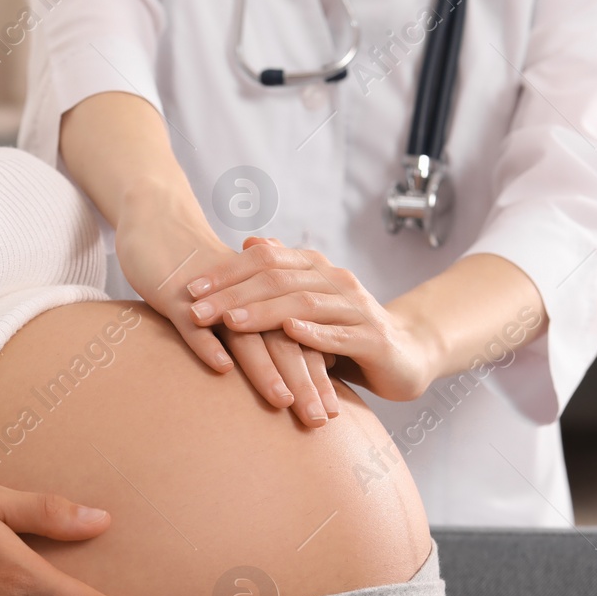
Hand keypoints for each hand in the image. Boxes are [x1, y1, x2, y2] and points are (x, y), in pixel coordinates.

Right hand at [112, 190, 337, 424]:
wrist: (158, 223)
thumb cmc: (195, 270)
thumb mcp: (233, 299)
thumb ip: (260, 324)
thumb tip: (291, 355)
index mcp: (262, 299)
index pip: (297, 341)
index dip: (316, 375)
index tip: (332, 410)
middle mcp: (244, 298)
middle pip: (280, 343)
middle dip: (302, 382)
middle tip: (320, 420)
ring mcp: (210, 298)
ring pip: (244, 336)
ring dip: (266, 370)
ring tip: (284, 402)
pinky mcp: (175, 295)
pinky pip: (193, 323)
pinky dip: (208, 344)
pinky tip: (222, 370)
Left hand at [186, 237, 439, 401]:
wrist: (407, 352)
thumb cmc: (344, 329)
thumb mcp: (308, 300)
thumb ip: (280, 275)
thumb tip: (247, 242)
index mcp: (315, 269)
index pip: (265, 259)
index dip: (225, 272)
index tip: (189, 288)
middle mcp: (335, 281)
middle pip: (278, 279)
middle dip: (232, 295)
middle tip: (196, 310)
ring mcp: (356, 308)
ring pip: (304, 304)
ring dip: (264, 312)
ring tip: (230, 323)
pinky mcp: (373, 339)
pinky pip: (340, 334)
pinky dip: (313, 334)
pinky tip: (289, 334)